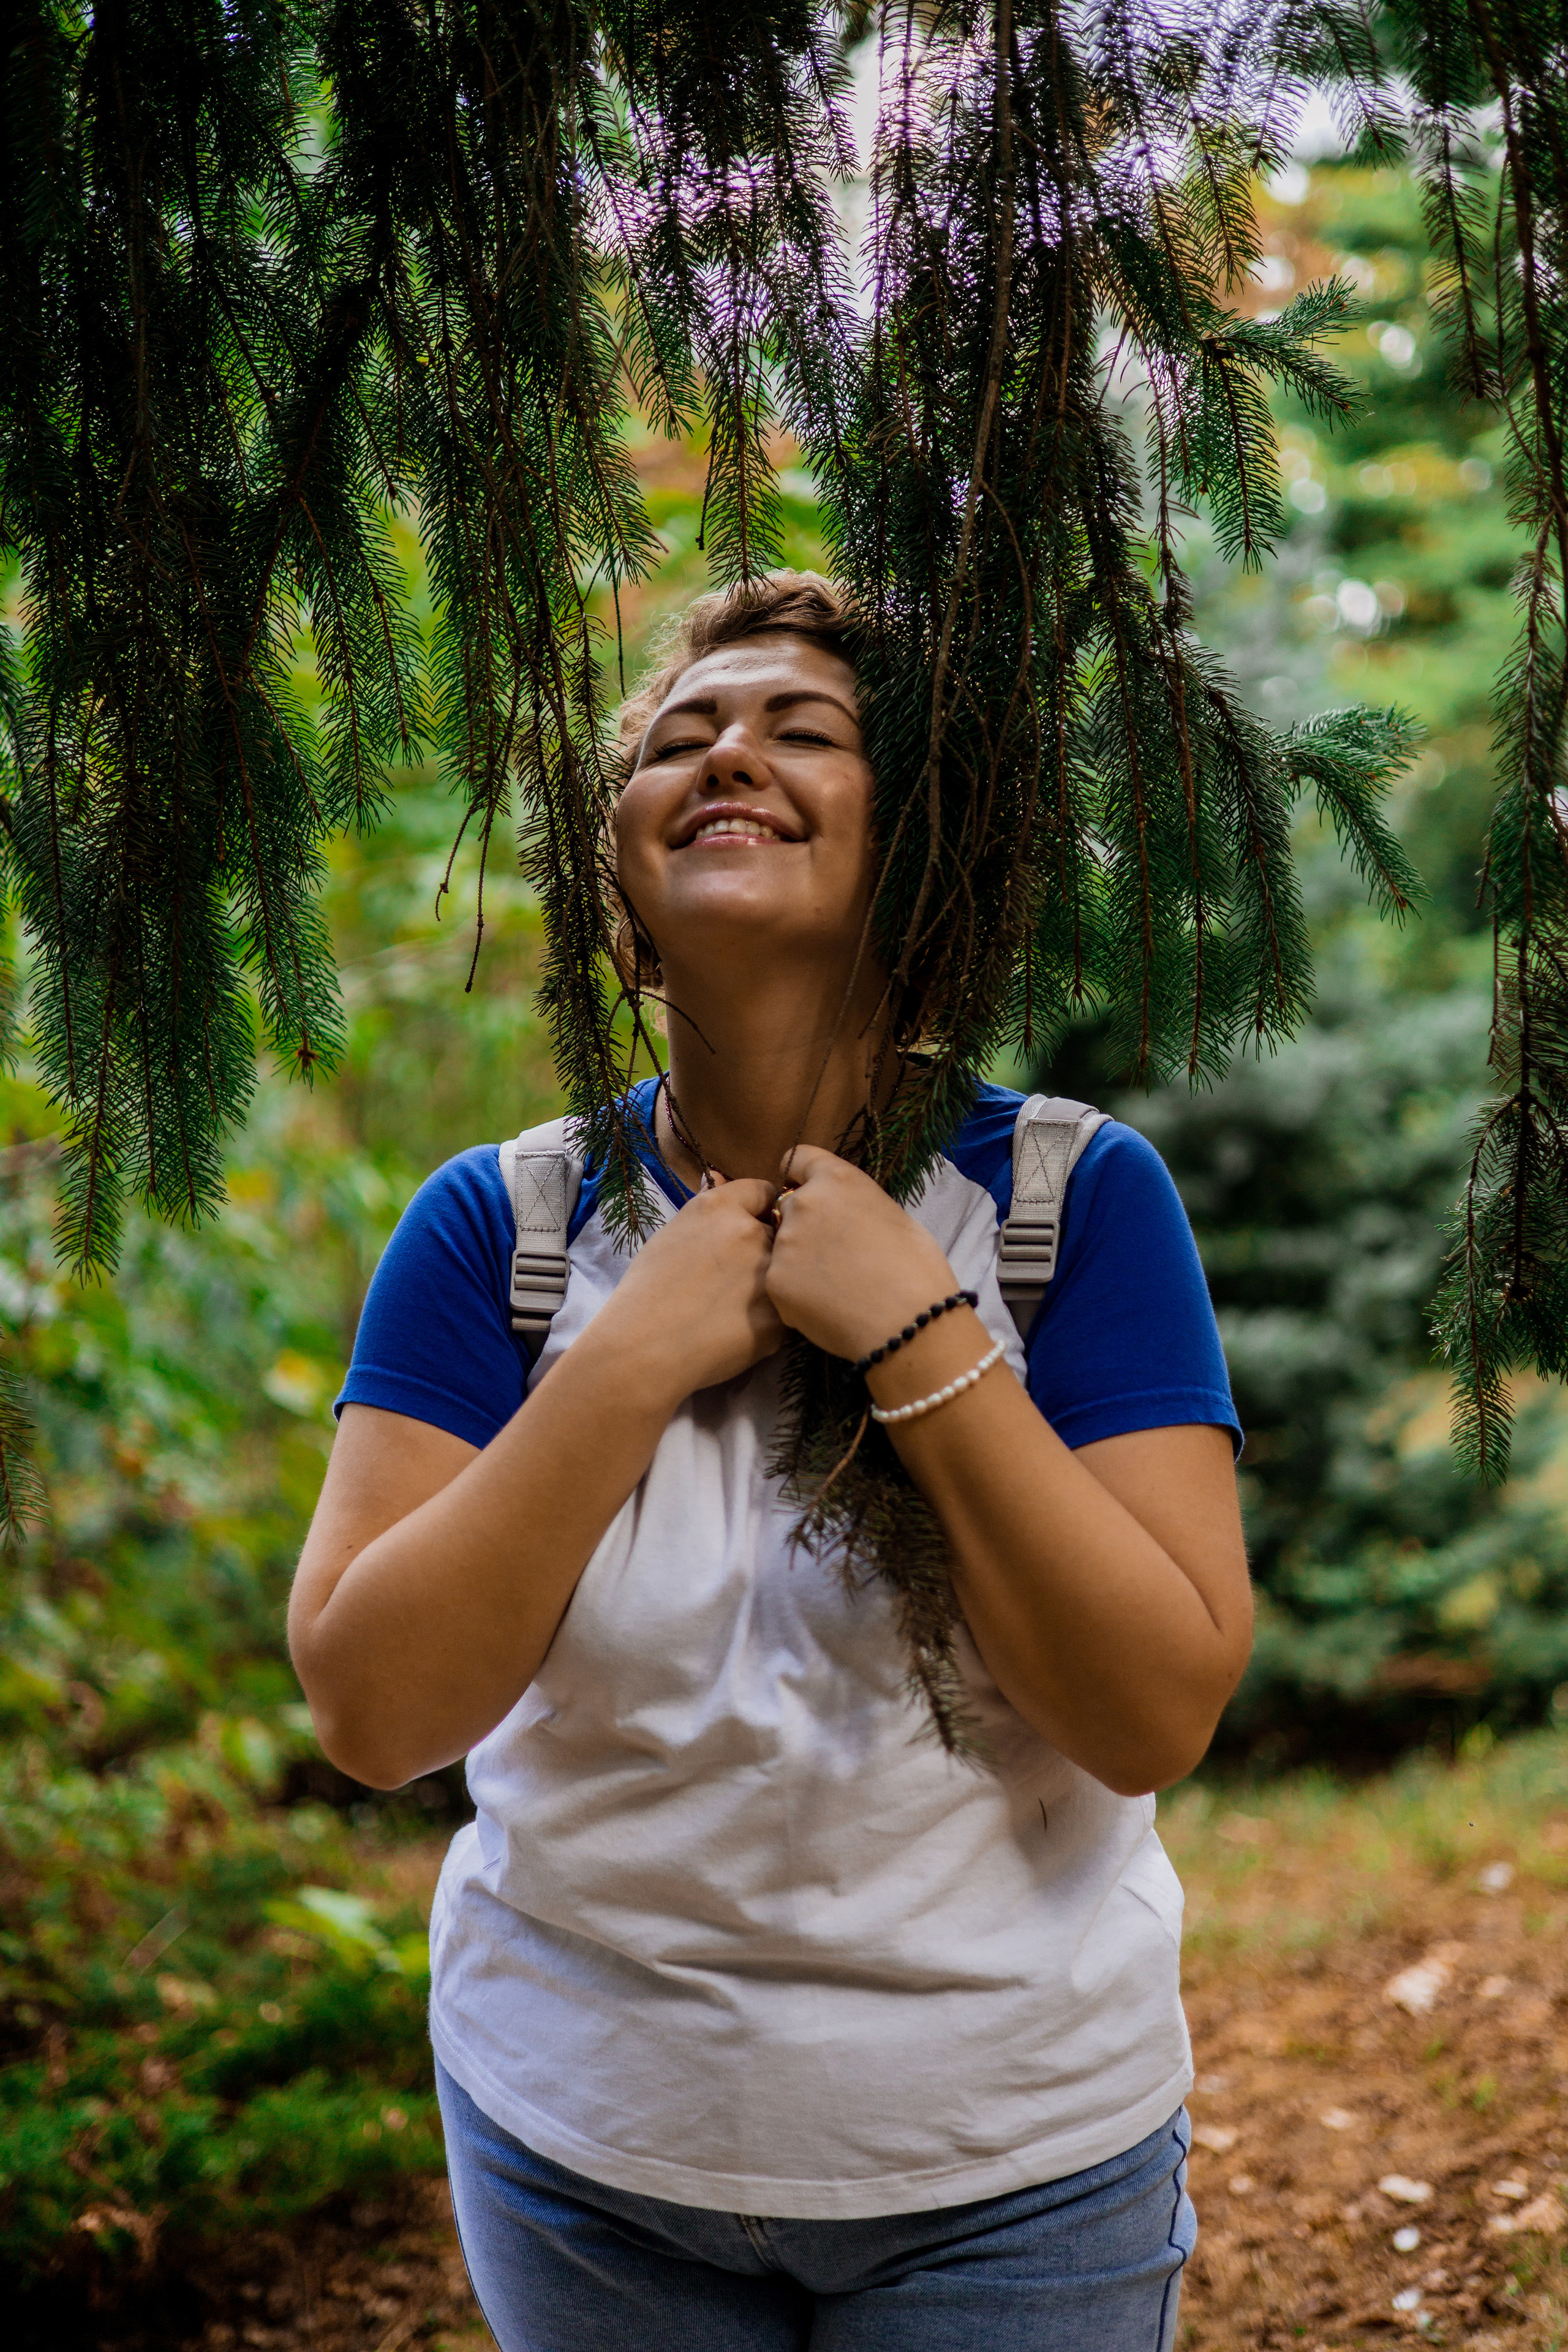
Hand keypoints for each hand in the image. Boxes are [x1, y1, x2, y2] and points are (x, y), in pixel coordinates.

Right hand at [598, 1176, 785, 1400]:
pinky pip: (783, 1311)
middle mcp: (751, 1232)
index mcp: (720, 1208)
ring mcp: (769, 1274)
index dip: (761, 1210)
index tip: (753, 1226)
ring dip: (769, 1284)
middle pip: (778, 1232)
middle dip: (765, 1249)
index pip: (764, 1192)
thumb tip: (721, 1179)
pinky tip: (738, 1332)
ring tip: (734, 1308)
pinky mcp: (779, 1316)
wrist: (643, 1349)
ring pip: (784, 1273)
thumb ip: (706, 1210)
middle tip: (735, 1277)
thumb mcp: (671, 1235)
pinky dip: (768, 1321)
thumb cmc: (646, 1292)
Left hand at [764, 1145, 961, 1361]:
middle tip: (833, 1255)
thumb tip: (846, 1215)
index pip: (798, 1158)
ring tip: (834, 1288)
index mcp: (838, 1179)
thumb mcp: (894, 1216)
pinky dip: (796, 1294)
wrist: (907, 1323)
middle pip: (789, 1207)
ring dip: (799, 1261)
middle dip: (804, 1225)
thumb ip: (856, 1206)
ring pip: (783, 1248)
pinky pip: (780, 1283)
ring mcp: (785, 1243)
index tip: (802, 1188)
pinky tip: (826, 1308)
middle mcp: (804, 1203)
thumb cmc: (916, 1270)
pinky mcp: (775, 1281)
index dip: (800, 1174)